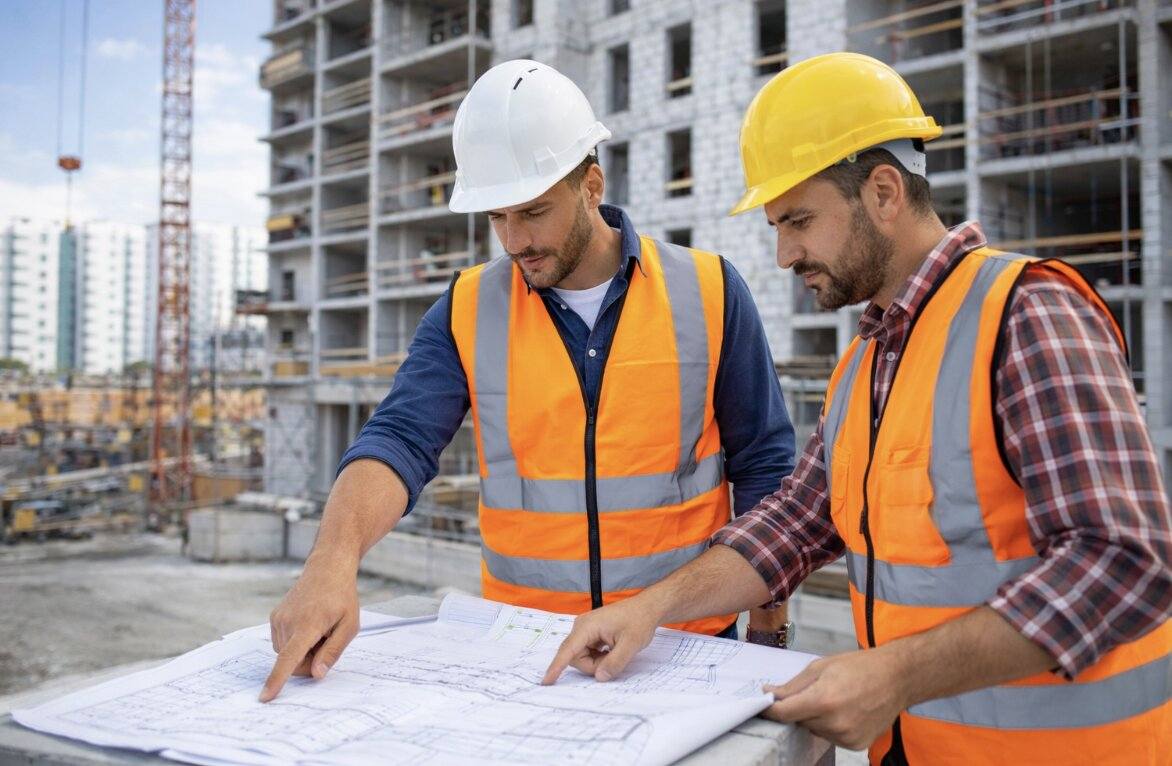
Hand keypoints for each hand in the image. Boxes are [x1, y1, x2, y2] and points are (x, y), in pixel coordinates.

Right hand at [259, 555, 359, 701]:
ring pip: (286, 653)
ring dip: (302, 651)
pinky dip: (295, 642)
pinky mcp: (274, 617)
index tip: (265, 697)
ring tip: (319, 629)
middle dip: (309, 661)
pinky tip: (309, 624)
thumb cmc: (343, 597)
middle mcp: (288, 621)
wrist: (328, 569)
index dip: (278, 679)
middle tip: (327, 640)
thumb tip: (316, 674)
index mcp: (308, 624)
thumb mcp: (349, 626)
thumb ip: (333, 652)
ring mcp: (278, 618)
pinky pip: (282, 642)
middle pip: (292, 661)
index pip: (289, 658)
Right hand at [542, 597, 660, 684]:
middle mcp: (581, 626)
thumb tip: (599, 677)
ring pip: (581, 656)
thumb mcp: (630, 645)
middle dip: (592, 665)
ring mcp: (585, 629)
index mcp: (587, 626)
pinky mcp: (590, 632)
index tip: (546, 681)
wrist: (646, 607)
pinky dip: (598, 656)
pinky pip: (587, 651)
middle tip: (613, 661)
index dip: (556, 667)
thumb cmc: (639, 622)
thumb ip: (614, 663)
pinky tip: (611, 650)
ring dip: (596, 661)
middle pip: (575, 656)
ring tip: (615, 652)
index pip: (568, 650)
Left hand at [762, 647, 906, 750]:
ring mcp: (847, 737)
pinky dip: (831, 726)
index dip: (769, 710)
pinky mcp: (857, 745)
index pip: (784, 713)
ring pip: (814, 729)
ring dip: (816, 717)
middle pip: (799, 721)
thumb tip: (769, 694)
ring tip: (836, 698)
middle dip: (799, 707)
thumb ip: (792, 686)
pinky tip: (846, 710)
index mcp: (824, 700)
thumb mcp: (820, 667)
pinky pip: (831, 737)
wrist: (897, 677)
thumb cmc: (860, 667)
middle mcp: (835, 723)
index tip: (762, 705)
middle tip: (815, 691)